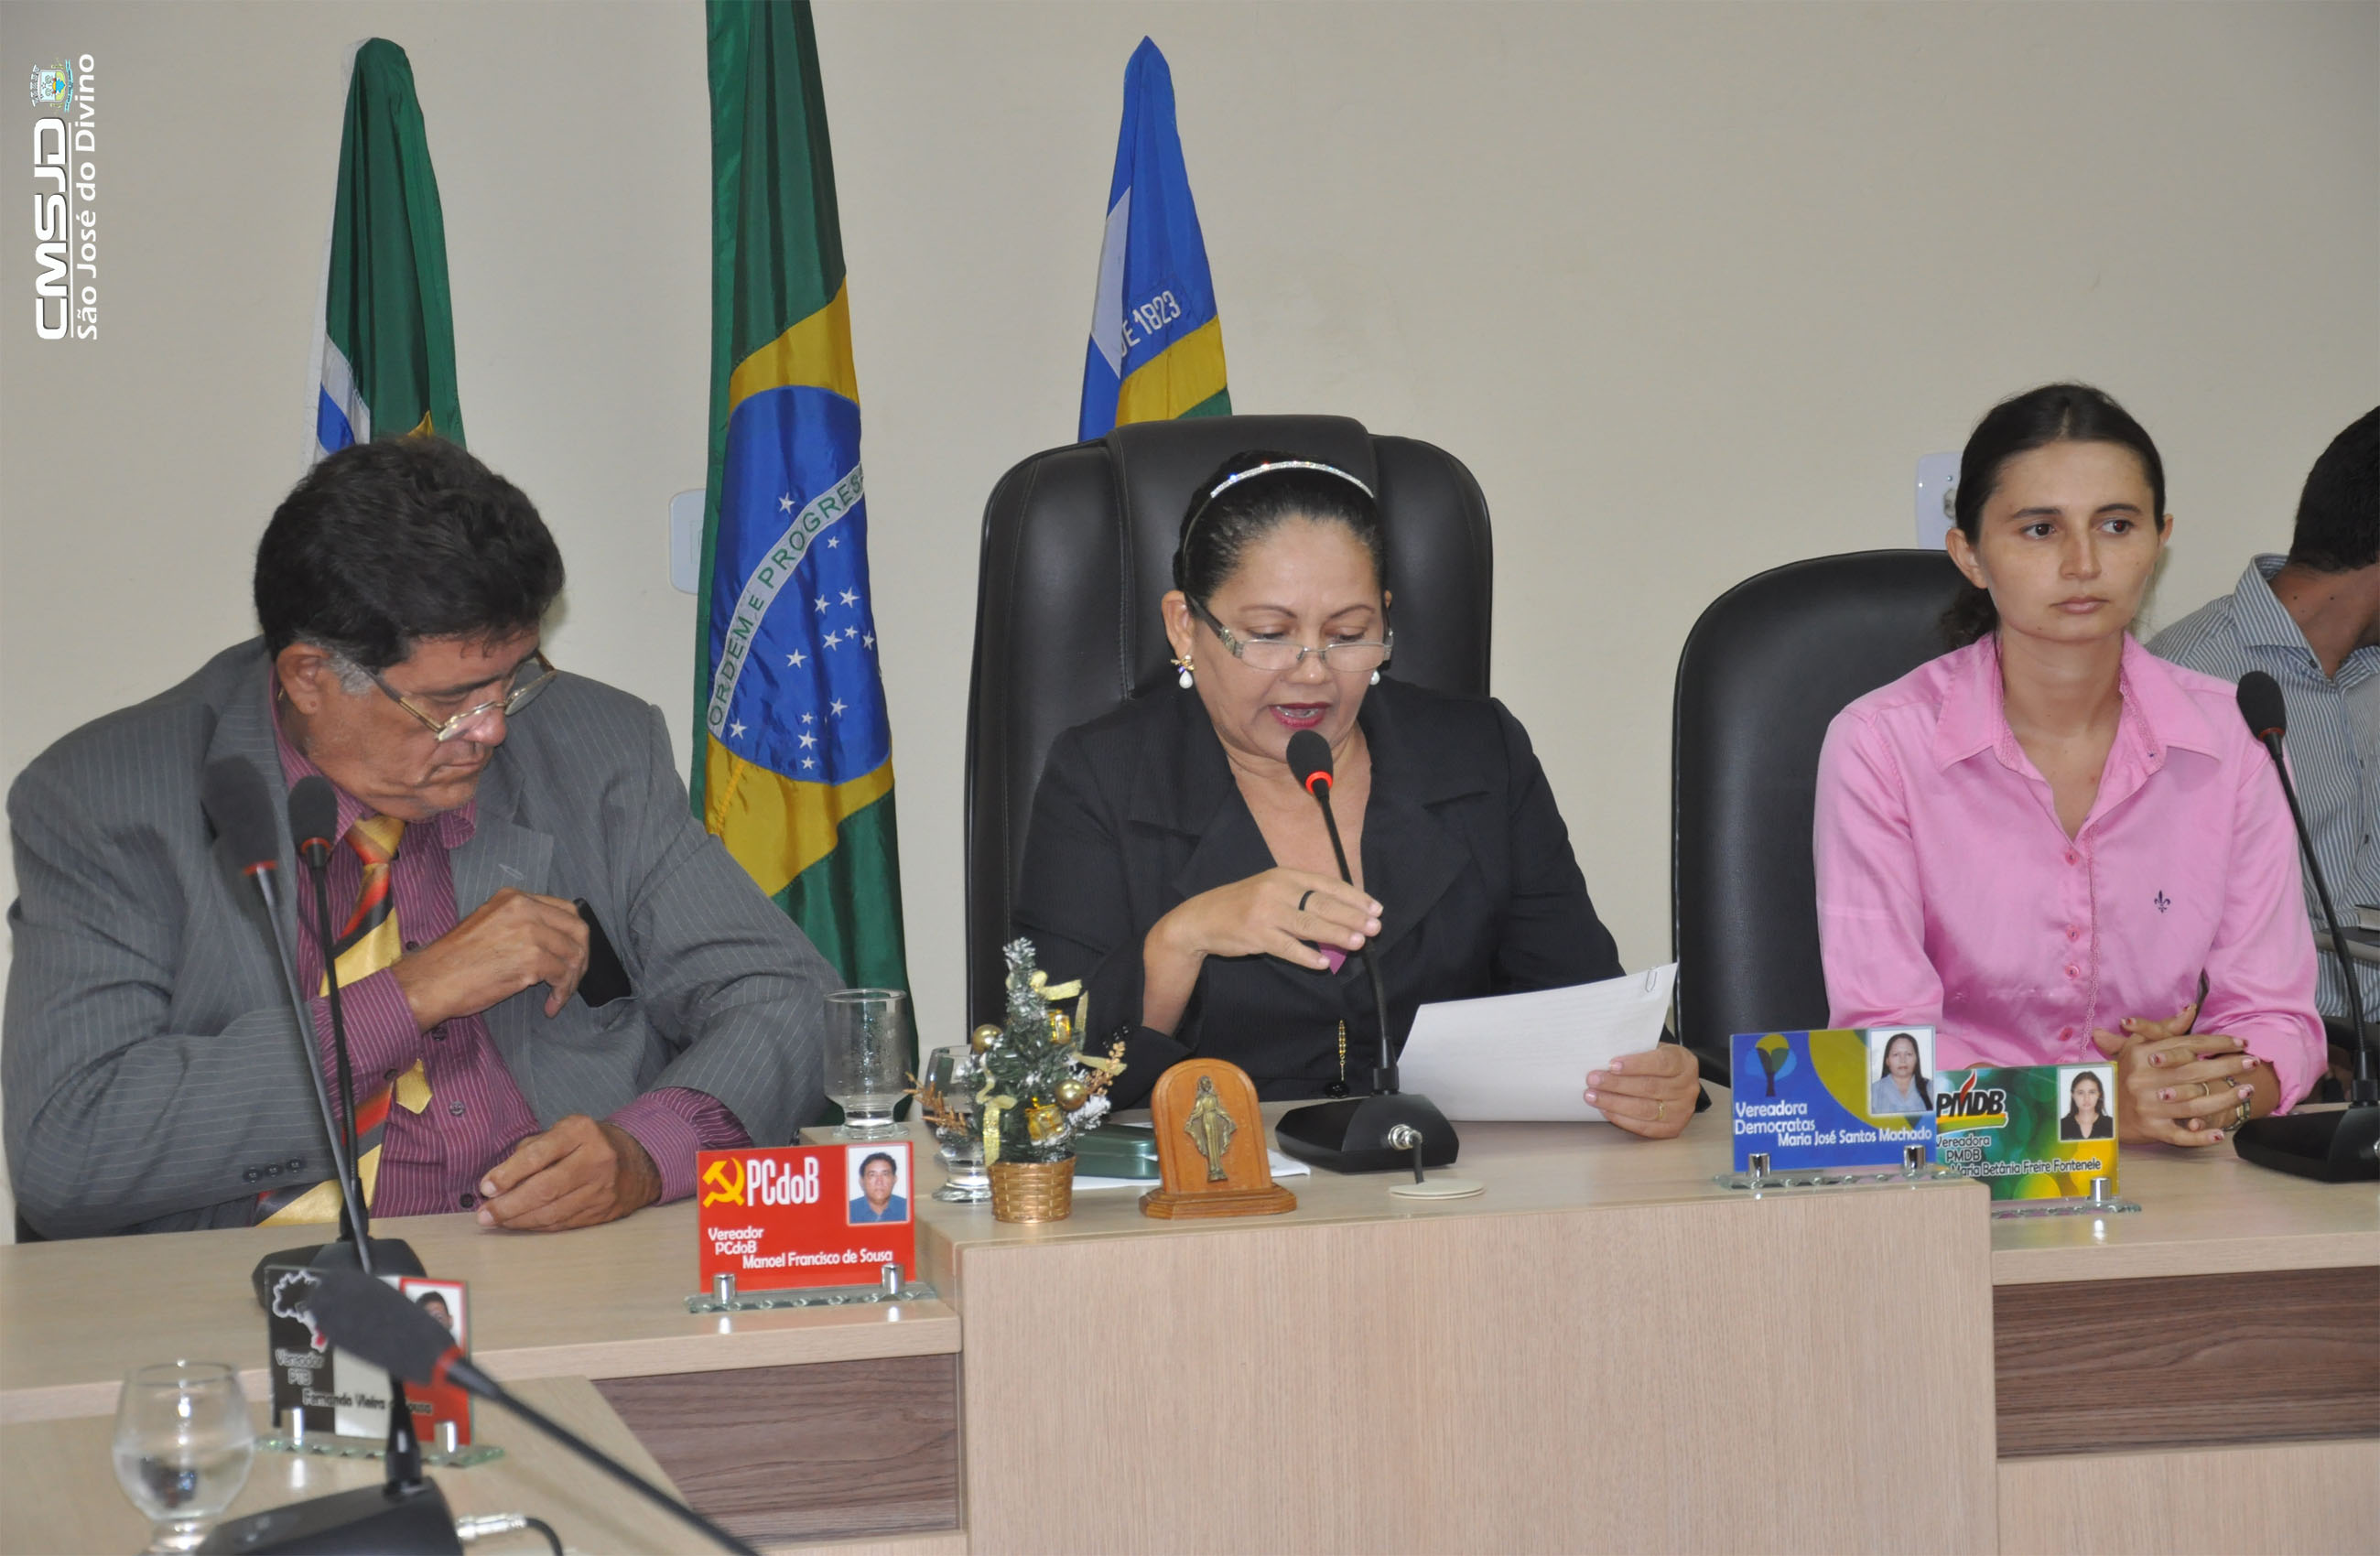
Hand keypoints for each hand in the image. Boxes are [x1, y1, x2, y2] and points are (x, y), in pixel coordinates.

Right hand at [390, 887, 589, 1028]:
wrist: (431, 980)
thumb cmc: (453, 960)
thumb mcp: (487, 923)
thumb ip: (519, 923)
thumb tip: (551, 938)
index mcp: (514, 898)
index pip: (565, 909)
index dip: (573, 934)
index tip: (571, 953)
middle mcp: (524, 909)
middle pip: (577, 928)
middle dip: (581, 955)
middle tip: (573, 977)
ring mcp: (530, 933)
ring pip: (573, 955)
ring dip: (571, 980)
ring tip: (559, 995)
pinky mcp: (531, 960)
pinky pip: (562, 976)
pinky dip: (561, 993)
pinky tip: (550, 1005)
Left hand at [476, 1115, 659, 1230]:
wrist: (636, 1161)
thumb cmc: (586, 1144)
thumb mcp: (561, 1132)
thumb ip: (530, 1151)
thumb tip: (496, 1182)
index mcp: (581, 1132)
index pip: (539, 1155)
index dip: (509, 1174)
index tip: (486, 1187)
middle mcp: (595, 1159)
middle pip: (545, 1189)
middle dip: (509, 1205)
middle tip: (485, 1214)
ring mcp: (602, 1188)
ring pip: (553, 1212)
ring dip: (519, 1220)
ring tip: (496, 1221)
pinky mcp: (603, 1211)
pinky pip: (563, 1223)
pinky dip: (537, 1226)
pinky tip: (520, 1224)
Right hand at [1151, 868, 1381, 972]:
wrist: (1202, 918)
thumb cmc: (1243, 904)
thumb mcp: (1272, 890)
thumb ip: (1302, 898)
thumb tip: (1341, 915)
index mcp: (1284, 875)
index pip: (1326, 884)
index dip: (1353, 896)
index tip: (1375, 907)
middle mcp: (1276, 890)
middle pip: (1322, 903)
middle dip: (1352, 916)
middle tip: (1375, 927)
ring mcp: (1265, 912)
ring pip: (1308, 924)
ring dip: (1336, 934)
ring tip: (1359, 942)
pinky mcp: (1255, 935)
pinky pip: (1286, 947)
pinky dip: (1306, 955)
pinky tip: (1323, 963)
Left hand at [1584, 1044, 1699, 1139]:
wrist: (1678, 1083)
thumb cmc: (1659, 1063)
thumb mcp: (1655, 1050)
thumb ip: (1636, 1052)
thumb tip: (1603, 1059)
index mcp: (1684, 1063)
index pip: (1661, 1063)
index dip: (1635, 1065)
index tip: (1611, 1064)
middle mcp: (1687, 1088)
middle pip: (1650, 1087)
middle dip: (1617, 1084)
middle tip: (1593, 1080)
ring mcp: (1682, 1111)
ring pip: (1645, 1109)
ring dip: (1614, 1103)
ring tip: (1593, 1096)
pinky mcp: (1673, 1128)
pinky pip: (1644, 1127)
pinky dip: (1622, 1119)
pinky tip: (1605, 1110)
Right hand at [2090, 1003, 2260, 1146]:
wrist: (2105, 1109)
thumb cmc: (2127, 1073)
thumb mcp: (2138, 1045)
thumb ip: (2166, 1028)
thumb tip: (2192, 1009)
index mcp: (2142, 1056)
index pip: (2186, 1046)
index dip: (2216, 1043)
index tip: (2241, 1044)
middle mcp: (2144, 1080)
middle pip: (2193, 1072)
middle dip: (2226, 1067)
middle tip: (2252, 1063)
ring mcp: (2148, 1107)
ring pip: (2193, 1104)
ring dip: (2223, 1099)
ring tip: (2247, 1091)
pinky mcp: (2152, 1129)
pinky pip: (2179, 1135)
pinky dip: (2199, 1137)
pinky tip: (2218, 1134)